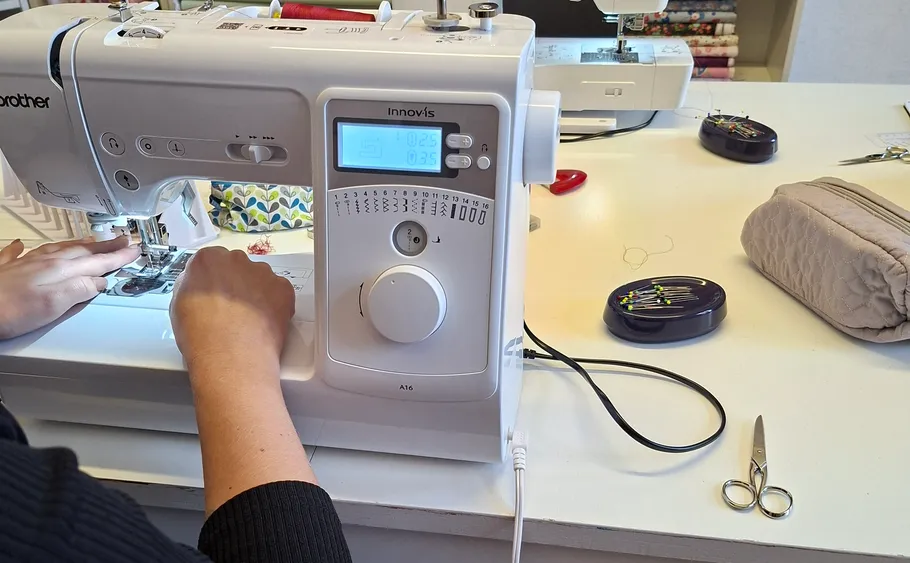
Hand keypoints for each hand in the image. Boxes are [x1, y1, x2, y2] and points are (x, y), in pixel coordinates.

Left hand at [0, 236, 138, 339]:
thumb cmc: (10, 310)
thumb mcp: (54, 305)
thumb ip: (80, 289)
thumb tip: (99, 281)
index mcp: (61, 270)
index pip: (98, 262)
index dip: (118, 256)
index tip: (135, 250)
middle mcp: (45, 262)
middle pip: (82, 252)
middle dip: (106, 246)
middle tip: (123, 240)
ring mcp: (25, 264)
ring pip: (59, 249)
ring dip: (79, 245)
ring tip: (92, 241)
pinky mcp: (6, 271)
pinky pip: (19, 253)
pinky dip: (26, 248)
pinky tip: (24, 245)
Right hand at [169, 247, 294, 382]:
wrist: (231, 357)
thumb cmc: (201, 337)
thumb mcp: (178, 304)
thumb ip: (191, 284)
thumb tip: (197, 284)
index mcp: (207, 259)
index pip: (211, 261)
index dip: (214, 281)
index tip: (216, 294)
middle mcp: (236, 259)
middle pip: (237, 267)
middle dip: (236, 284)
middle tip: (232, 310)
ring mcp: (262, 272)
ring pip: (260, 278)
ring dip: (256, 293)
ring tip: (248, 320)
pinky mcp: (283, 287)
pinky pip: (279, 291)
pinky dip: (275, 303)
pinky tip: (263, 321)